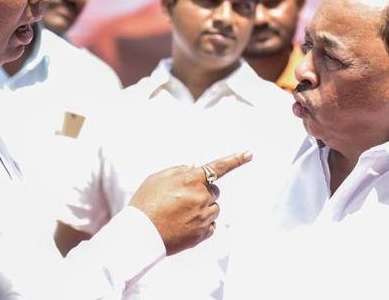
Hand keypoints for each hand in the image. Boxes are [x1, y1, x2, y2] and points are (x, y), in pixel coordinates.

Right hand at [129, 152, 251, 255]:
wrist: (140, 234)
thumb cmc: (145, 204)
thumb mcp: (156, 178)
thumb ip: (178, 170)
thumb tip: (192, 168)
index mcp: (189, 180)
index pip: (217, 167)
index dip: (234, 160)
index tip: (248, 154)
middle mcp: (200, 197)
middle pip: (214, 190)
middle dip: (203, 191)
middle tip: (183, 199)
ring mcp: (203, 216)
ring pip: (214, 207)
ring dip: (203, 207)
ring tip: (182, 213)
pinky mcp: (202, 233)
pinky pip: (211, 224)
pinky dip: (202, 223)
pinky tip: (185, 224)